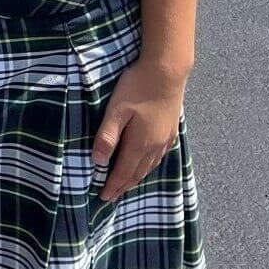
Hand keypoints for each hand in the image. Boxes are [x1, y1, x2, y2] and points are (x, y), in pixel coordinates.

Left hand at [91, 59, 188, 202]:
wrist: (167, 71)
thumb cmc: (137, 87)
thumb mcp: (116, 110)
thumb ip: (107, 136)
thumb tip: (98, 161)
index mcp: (140, 143)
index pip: (124, 172)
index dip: (113, 186)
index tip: (103, 197)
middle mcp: (155, 145)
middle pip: (138, 173)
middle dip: (124, 186)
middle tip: (112, 196)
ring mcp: (165, 138)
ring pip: (150, 165)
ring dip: (137, 177)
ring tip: (127, 184)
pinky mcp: (171, 129)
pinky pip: (159, 156)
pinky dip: (149, 165)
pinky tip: (147, 163)